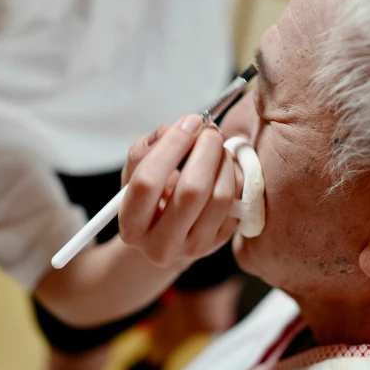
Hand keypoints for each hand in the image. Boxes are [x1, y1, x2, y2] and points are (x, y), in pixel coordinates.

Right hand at [119, 115, 238, 267]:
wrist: (167, 235)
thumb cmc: (150, 199)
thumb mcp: (133, 176)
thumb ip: (144, 152)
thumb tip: (172, 130)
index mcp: (132, 227)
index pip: (148, 182)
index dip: (172, 145)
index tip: (189, 122)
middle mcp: (162, 246)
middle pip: (192, 190)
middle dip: (205, 149)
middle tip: (209, 129)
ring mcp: (195, 247)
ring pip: (220, 196)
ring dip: (223, 160)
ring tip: (216, 146)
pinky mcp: (221, 242)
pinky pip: (238, 201)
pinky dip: (235, 174)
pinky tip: (224, 163)